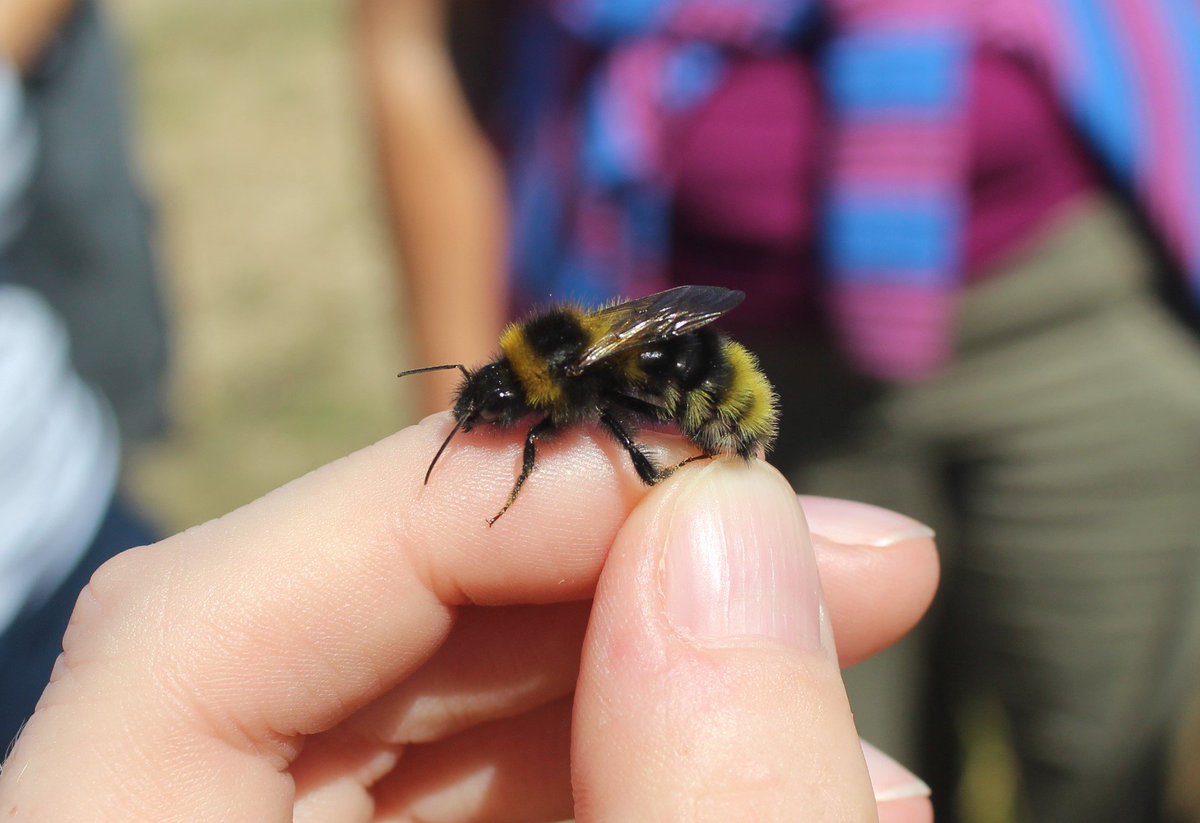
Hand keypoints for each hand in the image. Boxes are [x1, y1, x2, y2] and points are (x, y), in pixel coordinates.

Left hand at [0, 416, 937, 821]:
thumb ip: (696, 805)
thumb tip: (736, 528)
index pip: (187, 633)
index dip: (443, 517)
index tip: (690, 486)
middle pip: (337, 651)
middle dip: (607, 581)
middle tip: (849, 556)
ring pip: (432, 724)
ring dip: (658, 683)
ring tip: (858, 692)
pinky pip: (481, 803)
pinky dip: (638, 769)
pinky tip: (809, 783)